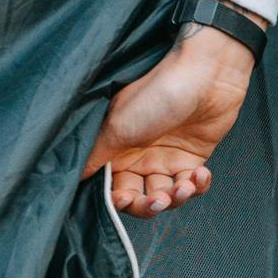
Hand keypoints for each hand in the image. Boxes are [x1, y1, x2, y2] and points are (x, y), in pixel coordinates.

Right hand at [90, 24, 254, 214]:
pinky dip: (197, 187)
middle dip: (148, 205)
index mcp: (115, 148)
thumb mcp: (118, 126)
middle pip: (138, 198)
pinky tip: (200, 174)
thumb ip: (95, 157)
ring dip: (174, 199)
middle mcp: (139, 156)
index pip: (110, 187)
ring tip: (183, 187)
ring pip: (166, 197)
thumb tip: (72, 180)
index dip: (116, 200)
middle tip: (157, 199)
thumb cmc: (158, 93)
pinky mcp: (193, 158)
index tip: (123, 198)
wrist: (206, 73)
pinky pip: (192, 186)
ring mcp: (167, 158)